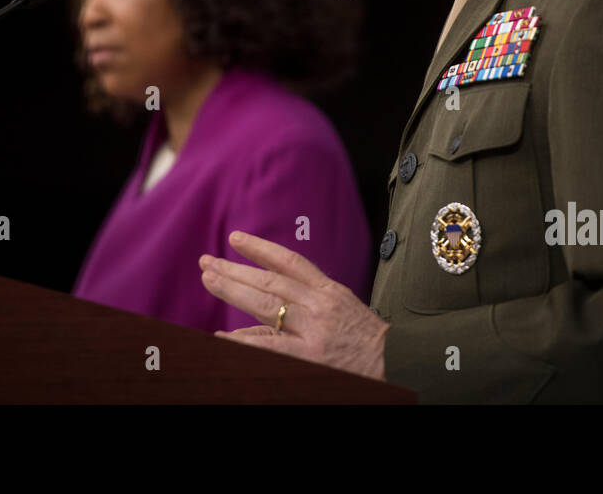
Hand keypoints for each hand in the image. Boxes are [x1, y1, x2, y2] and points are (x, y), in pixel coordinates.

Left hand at [199, 231, 388, 380]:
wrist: (395, 363)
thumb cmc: (367, 338)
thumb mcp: (343, 307)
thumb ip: (311, 298)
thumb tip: (273, 289)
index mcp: (329, 290)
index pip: (289, 261)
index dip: (260, 248)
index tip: (235, 238)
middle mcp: (319, 305)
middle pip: (269, 281)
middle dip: (235, 269)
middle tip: (206, 261)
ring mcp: (312, 331)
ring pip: (265, 305)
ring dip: (233, 291)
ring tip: (210, 279)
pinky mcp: (308, 357)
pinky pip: (269, 347)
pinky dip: (243, 340)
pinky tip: (220, 335)